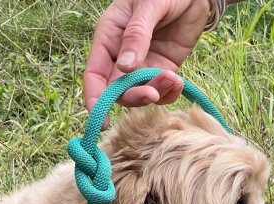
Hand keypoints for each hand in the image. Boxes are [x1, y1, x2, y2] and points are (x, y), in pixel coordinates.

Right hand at [84, 0, 211, 119]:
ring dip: (156, 94)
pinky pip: (161, 92)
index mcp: (109, 37)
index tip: (101, 121)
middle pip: (118, 91)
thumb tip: (124, 68)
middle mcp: (121, 55)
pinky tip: (179, 82)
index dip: (95, 100)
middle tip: (154, 94)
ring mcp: (142, 65)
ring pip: (140, 94)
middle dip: (135, 96)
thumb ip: (136, 35)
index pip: (94, 75)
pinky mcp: (162, 69)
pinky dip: (169, 94)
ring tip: (173, 79)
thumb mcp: (149, 5)